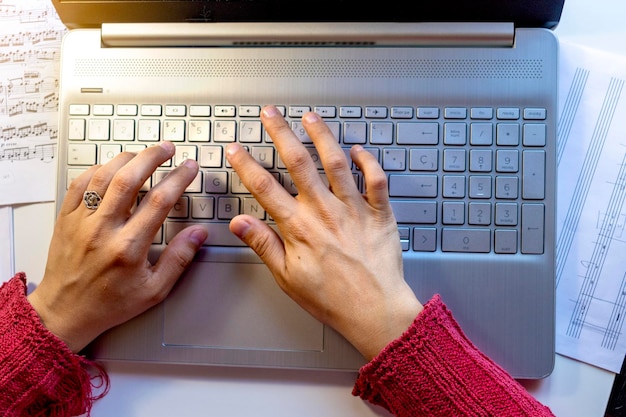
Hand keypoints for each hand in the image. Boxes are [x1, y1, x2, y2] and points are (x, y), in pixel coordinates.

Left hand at [28, 142, 207, 352]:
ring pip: (102, 176)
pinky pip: (78, 184)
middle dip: (152, 158)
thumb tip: (199, 233)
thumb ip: (179, 259)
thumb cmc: (110, 303)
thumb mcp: (154, 290)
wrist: (65, 312)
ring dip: (125, 159)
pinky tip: (110, 168)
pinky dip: (96, 170)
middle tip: (168, 148)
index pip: (159, 201)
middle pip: (129, 179)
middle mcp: (103, 230)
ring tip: (142, 154)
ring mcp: (81, 222)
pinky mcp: (65, 219)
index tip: (189, 168)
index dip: (178, 179)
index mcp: (128, 248)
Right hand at [227, 106, 422, 359]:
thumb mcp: (287, 277)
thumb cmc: (332, 298)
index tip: (236, 149)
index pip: (265, 187)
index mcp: (299, 227)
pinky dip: (368, 161)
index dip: (247, 164)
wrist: (375, 311)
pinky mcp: (379, 212)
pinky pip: (376, 179)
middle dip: (281, 133)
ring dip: (322, 136)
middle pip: (298, 163)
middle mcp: (325, 211)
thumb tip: (239, 222)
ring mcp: (354, 208)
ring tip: (310, 117)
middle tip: (270, 113)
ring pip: (336, 162)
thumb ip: (264, 244)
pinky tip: (359, 149)